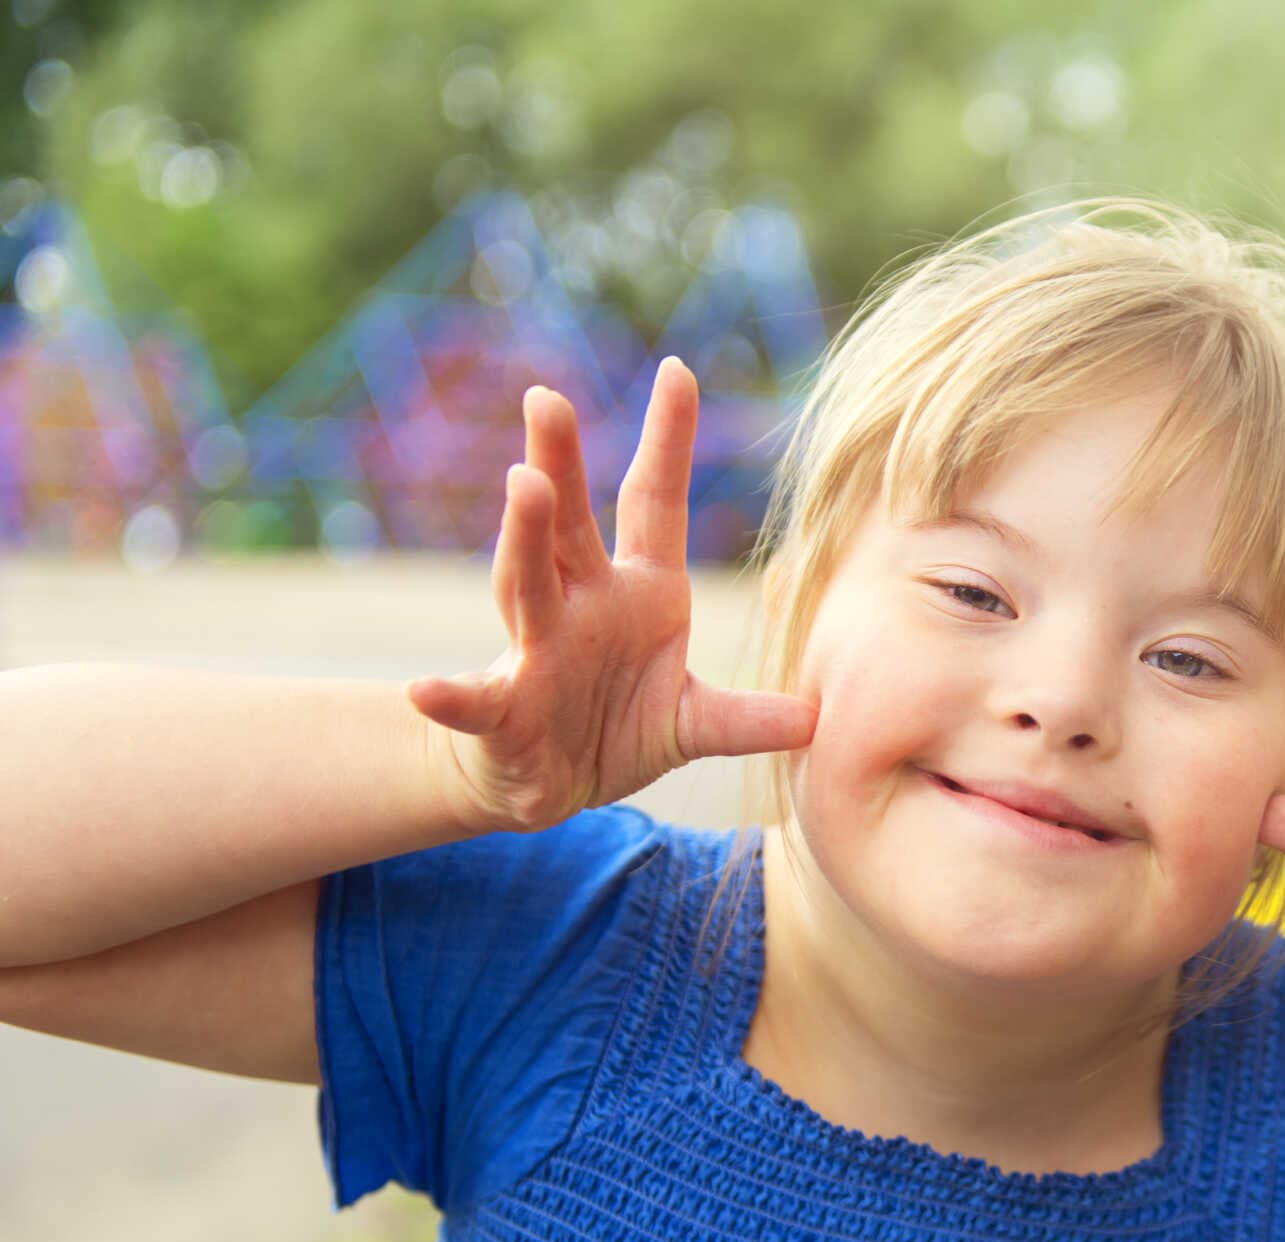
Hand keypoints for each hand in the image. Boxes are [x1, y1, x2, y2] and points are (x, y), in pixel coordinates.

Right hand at [407, 359, 817, 833]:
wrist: (547, 784)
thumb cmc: (617, 728)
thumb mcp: (694, 724)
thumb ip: (746, 718)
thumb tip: (817, 718)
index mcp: (637, 593)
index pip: (652, 503)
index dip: (666, 442)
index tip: (679, 371)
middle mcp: (579, 606)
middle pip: (569, 524)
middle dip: (561, 463)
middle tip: (550, 400)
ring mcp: (536, 653)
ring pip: (525, 585)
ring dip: (523, 535)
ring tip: (524, 483)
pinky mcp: (503, 712)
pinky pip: (473, 701)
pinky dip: (449, 697)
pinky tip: (423, 691)